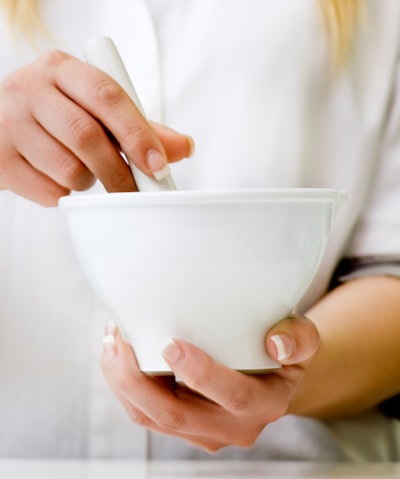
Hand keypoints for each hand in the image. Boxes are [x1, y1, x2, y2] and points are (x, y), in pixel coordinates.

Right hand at [0, 50, 192, 205]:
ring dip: (88, 181)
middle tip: (135, 191)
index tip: (158, 166)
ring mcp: (9, 123)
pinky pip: (50, 191)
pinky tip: (54, 177)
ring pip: (70, 170)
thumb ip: (137, 127)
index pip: (107, 96)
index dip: (138, 134)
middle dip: (119, 172)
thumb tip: (182, 148)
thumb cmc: (56, 118)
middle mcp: (30, 88)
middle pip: (88, 136)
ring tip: (80, 170)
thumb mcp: (93, 111)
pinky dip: (64, 194)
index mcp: (61, 69)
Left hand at [101, 315, 318, 451]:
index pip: (232, 395)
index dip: (201, 374)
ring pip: (152, 417)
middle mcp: (231, 427)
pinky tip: (117, 354)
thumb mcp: (303, 341)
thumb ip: (299, 339)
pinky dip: (125, 385)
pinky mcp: (182, 425)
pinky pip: (146, 413)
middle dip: (138, 381)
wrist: (270, 379)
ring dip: (123, 382)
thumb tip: (275, 343)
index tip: (170, 344)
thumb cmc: (282, 354)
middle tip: (119, 342)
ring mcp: (202, 431)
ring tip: (110, 342)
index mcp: (263, 404)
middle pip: (176, 415)